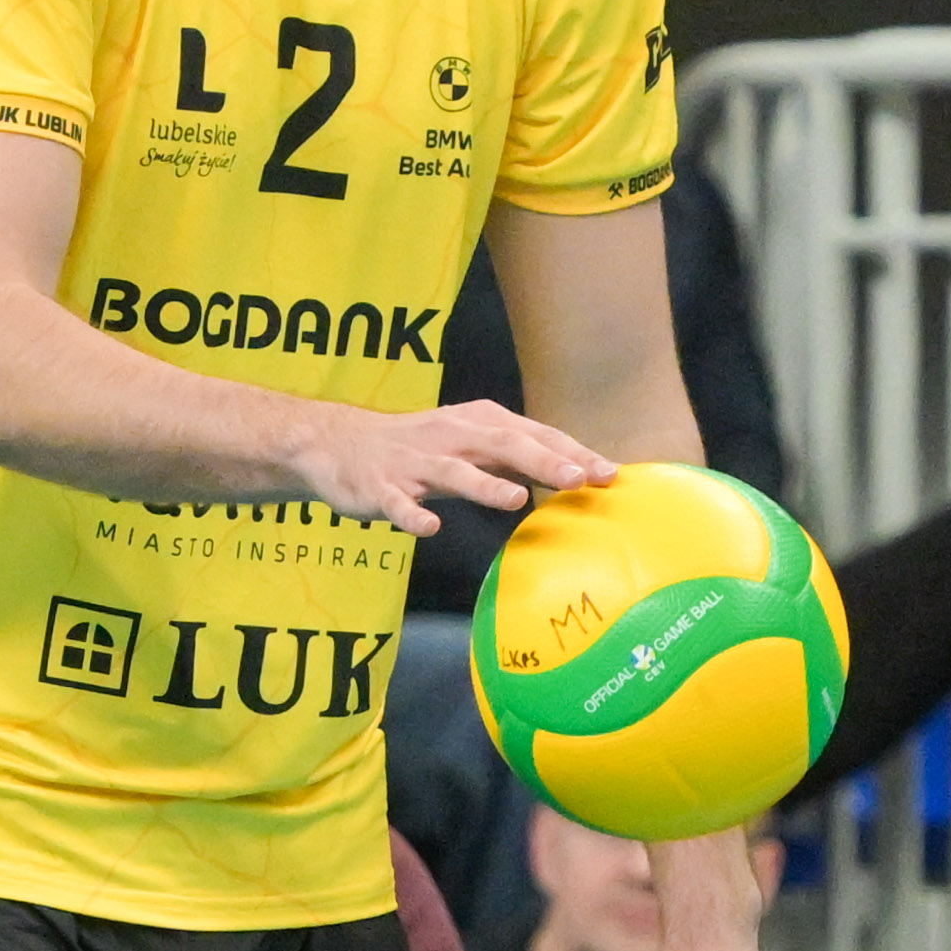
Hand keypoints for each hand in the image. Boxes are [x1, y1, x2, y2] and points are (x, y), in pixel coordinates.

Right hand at [288, 400, 615, 536]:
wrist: (338, 444)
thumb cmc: (420, 449)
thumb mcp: (471, 444)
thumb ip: (517, 458)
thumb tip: (577, 474)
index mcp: (477, 423)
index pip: (533, 435)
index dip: (573, 452)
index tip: (611, 473)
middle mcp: (450, 437)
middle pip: (502, 444)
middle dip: (543, 461)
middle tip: (581, 478)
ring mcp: (414, 462)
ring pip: (453, 471)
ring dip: (484, 484)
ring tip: (517, 498)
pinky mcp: (381, 487)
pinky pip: (399, 503)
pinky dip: (413, 514)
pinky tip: (430, 527)